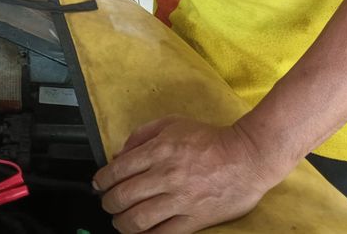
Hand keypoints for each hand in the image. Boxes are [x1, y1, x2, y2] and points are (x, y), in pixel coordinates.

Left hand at [92, 116, 288, 232]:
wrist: (248, 156)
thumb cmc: (211, 139)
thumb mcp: (173, 124)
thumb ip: (142, 135)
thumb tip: (119, 155)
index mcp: (159, 150)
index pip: (117, 170)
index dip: (101, 181)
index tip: (98, 185)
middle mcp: (166, 175)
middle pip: (122, 196)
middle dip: (107, 203)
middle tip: (108, 204)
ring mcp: (180, 199)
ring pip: (137, 219)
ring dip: (121, 223)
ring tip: (120, 221)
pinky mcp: (194, 219)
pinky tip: (141, 232)